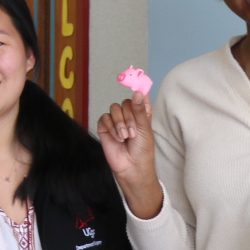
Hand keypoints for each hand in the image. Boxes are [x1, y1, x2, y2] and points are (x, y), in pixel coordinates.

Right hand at [96, 93, 161, 219]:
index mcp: (141, 114)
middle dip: (129, 117)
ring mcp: (116, 121)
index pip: (140, 96)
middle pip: (125, 102)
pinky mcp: (104, 127)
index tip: (138, 83)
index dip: (139, 90)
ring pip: (114, 109)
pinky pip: (104, 118)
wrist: (131, 167)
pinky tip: (117, 138)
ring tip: (125, 137)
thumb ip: (139, 111)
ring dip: (120, 124)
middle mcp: (129, 115)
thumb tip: (138, 92)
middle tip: (133, 132)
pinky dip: (111, 128)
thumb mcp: (144, 129)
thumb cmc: (143, 150)